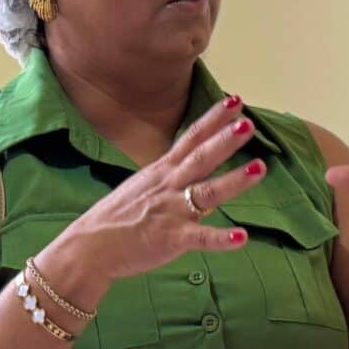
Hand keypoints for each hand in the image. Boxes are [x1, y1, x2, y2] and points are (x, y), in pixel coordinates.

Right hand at [46, 98, 266, 300]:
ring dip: (234, 181)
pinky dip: (220, 238)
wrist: (89, 247)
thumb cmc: (116, 218)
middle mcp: (168, 186)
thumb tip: (190, 168)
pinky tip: (241, 237)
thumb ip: (169, 176)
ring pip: (207, 193)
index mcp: (161, 171)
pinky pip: (200, 238)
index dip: (213, 120)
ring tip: (259, 168)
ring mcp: (170, 212)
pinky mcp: (171, 239)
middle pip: (200, 158)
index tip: (235, 101)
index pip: (191, 139)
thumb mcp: (142, 186)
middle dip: (225, 141)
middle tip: (247, 124)